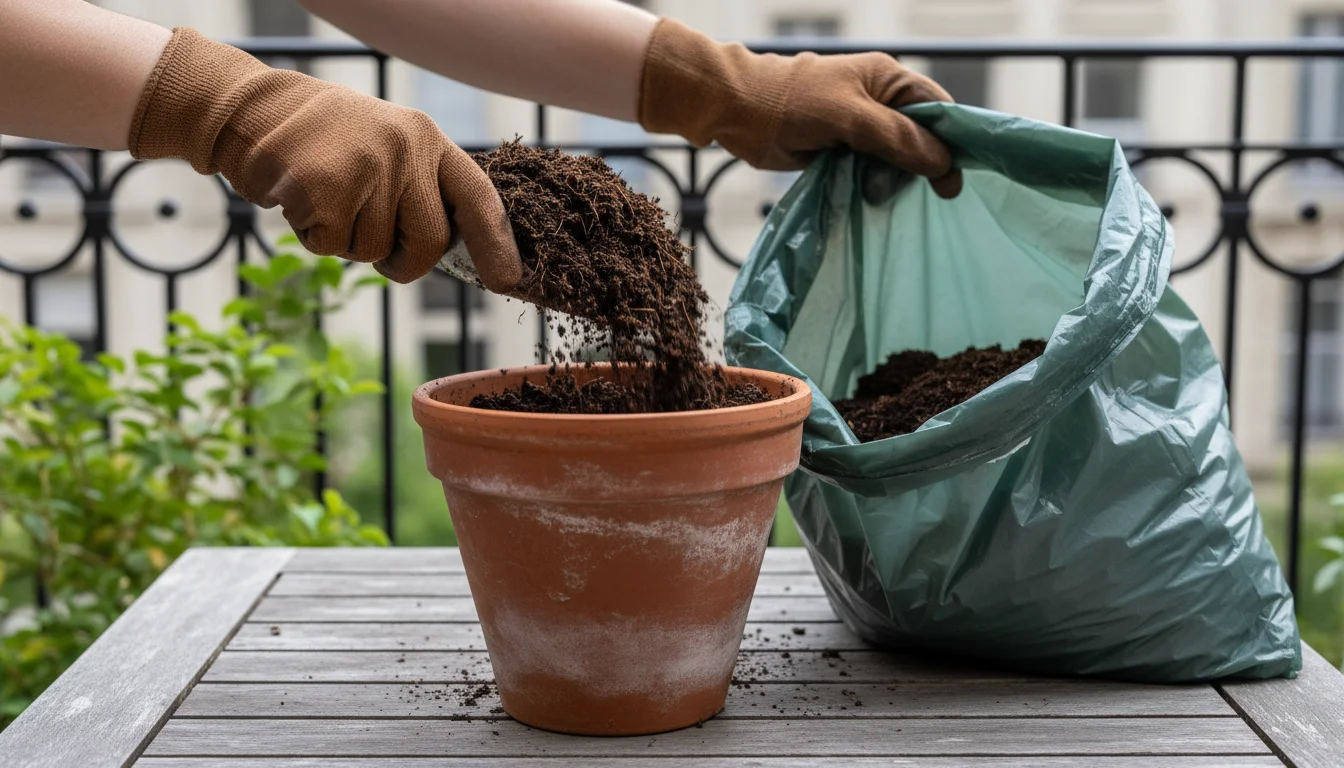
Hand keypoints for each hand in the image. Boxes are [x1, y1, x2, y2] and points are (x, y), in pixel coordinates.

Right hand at [128, 28, 520, 289]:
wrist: (252, 110)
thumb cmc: (326, 141)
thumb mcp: (387, 146)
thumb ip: (420, 188)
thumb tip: (455, 252)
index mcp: (428, 140)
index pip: (478, 198)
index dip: (496, 244)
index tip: (509, 281)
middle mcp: (406, 149)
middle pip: (430, 244)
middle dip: (404, 262)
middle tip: (375, 246)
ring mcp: (368, 167)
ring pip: (374, 251)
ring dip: (345, 241)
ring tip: (326, 198)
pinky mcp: (326, 187)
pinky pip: (331, 245)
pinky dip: (312, 236)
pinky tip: (300, 200)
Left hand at [638, 19, 961, 198]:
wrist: (739, 112)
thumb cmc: (794, 104)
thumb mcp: (853, 118)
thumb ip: (899, 138)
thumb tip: (943, 162)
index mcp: (889, 80)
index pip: (938, 108)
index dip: (952, 140)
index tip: (958, 175)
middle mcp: (880, 101)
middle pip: (920, 137)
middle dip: (922, 165)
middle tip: (929, 195)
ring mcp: (861, 127)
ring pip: (896, 158)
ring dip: (895, 179)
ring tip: (886, 195)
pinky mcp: (842, 150)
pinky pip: (871, 171)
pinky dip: (874, 185)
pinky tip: (873, 199)